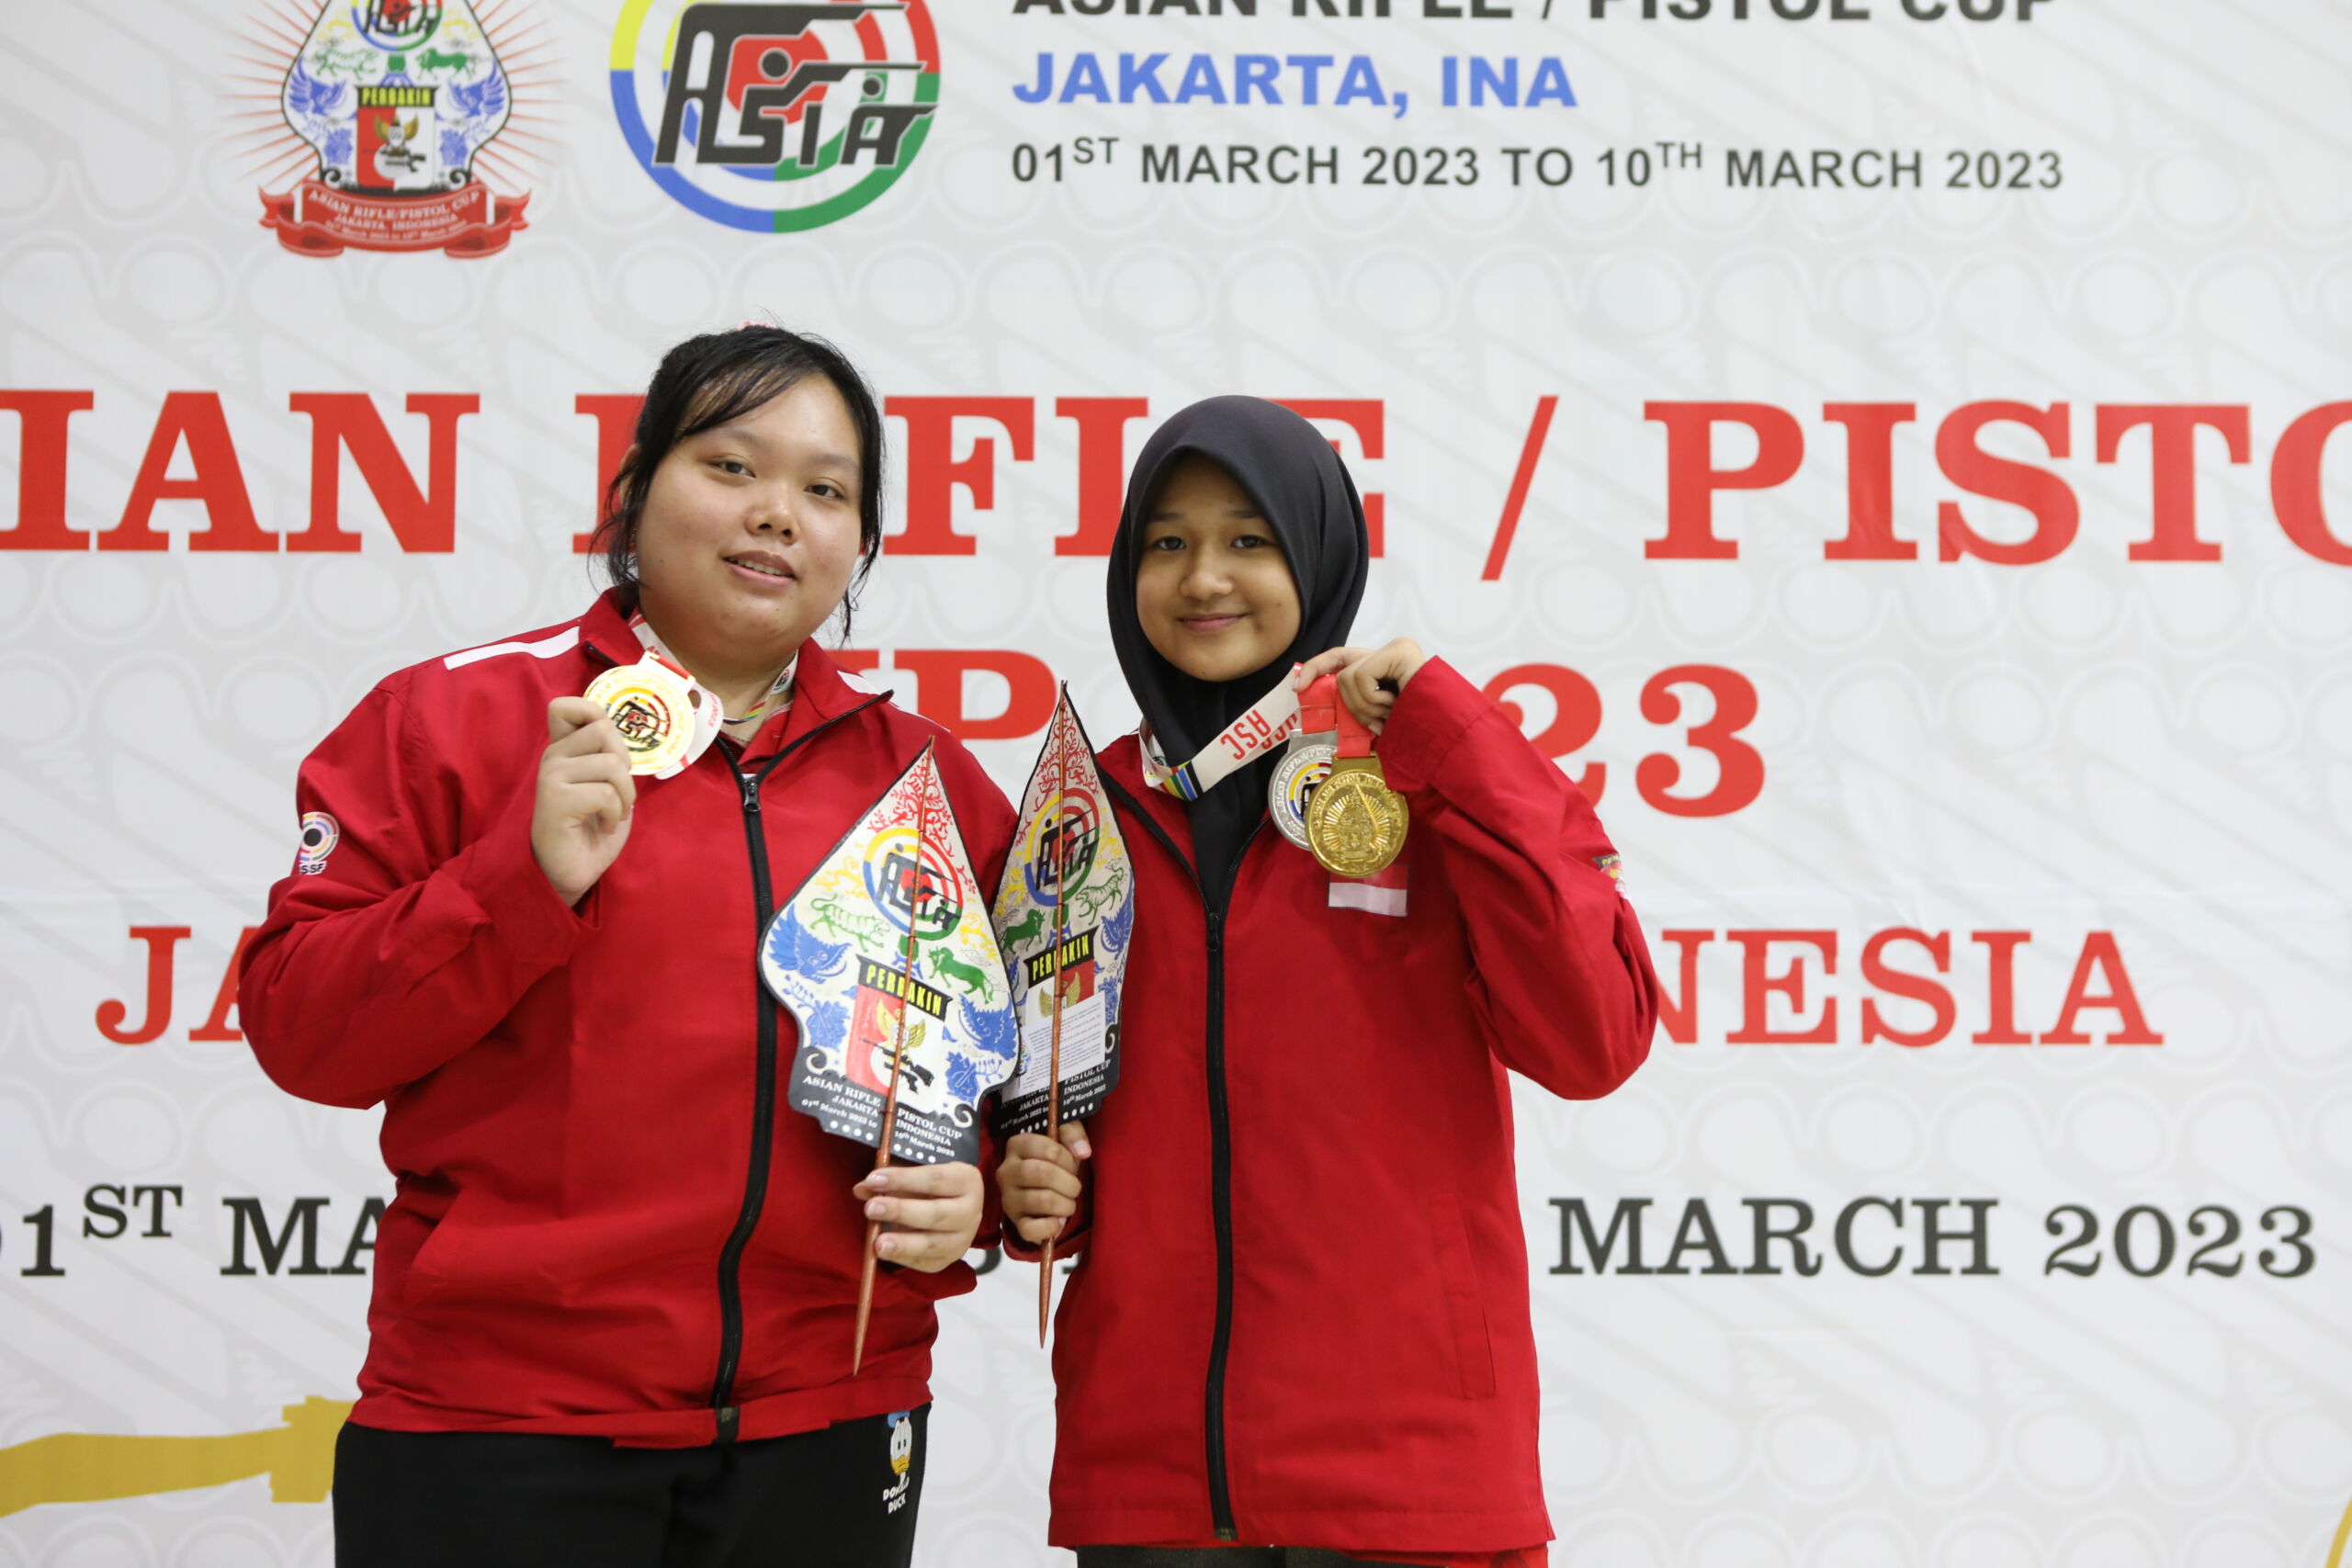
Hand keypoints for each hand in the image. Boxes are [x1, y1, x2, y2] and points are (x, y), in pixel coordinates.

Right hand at [532, 696, 635, 905]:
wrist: (571, 872)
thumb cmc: (591, 828)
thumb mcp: (606, 784)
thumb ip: (608, 756)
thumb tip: (621, 733)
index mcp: (563, 749)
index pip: (567, 706)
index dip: (595, 714)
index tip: (608, 748)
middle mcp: (553, 757)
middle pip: (603, 728)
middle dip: (625, 762)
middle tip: (617, 792)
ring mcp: (551, 776)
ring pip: (612, 764)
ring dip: (625, 795)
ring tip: (613, 814)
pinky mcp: (555, 800)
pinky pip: (605, 793)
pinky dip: (614, 814)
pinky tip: (602, 826)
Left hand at [856, 1161, 984, 1271]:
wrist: (956, 1207)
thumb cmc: (932, 1186)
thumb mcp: (916, 1174)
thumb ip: (890, 1179)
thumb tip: (862, 1188)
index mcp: (966, 1180)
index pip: (934, 1179)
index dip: (903, 1179)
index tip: (874, 1179)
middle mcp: (970, 1211)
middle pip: (936, 1213)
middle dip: (900, 1211)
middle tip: (871, 1208)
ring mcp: (962, 1239)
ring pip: (932, 1243)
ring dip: (902, 1243)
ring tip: (878, 1242)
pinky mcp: (948, 1259)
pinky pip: (924, 1261)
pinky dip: (903, 1257)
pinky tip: (884, 1252)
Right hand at [997, 1121, 1089, 1245]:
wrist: (1045, 1186)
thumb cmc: (1055, 1160)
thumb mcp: (1063, 1136)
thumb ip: (1072, 1133)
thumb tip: (1083, 1151)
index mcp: (1017, 1145)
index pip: (1048, 1150)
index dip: (1068, 1159)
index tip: (1073, 1164)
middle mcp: (1006, 1171)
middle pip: (1042, 1174)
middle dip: (1069, 1182)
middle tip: (1075, 1187)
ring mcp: (1008, 1198)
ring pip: (1041, 1200)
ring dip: (1066, 1204)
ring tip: (1069, 1203)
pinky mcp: (1014, 1221)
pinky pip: (1029, 1229)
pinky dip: (1050, 1227)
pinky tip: (1059, 1221)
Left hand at [1292, 638, 1427, 734]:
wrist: (1450, 734)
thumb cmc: (1418, 731)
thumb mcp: (1380, 718)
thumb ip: (1357, 706)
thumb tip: (1315, 697)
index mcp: (1384, 666)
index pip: (1341, 657)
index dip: (1317, 668)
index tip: (1297, 688)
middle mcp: (1390, 651)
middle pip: (1341, 673)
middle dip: (1352, 706)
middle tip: (1377, 725)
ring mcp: (1396, 649)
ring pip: (1348, 678)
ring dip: (1367, 708)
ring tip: (1393, 716)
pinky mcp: (1400, 652)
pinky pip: (1361, 677)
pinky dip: (1373, 700)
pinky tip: (1396, 706)